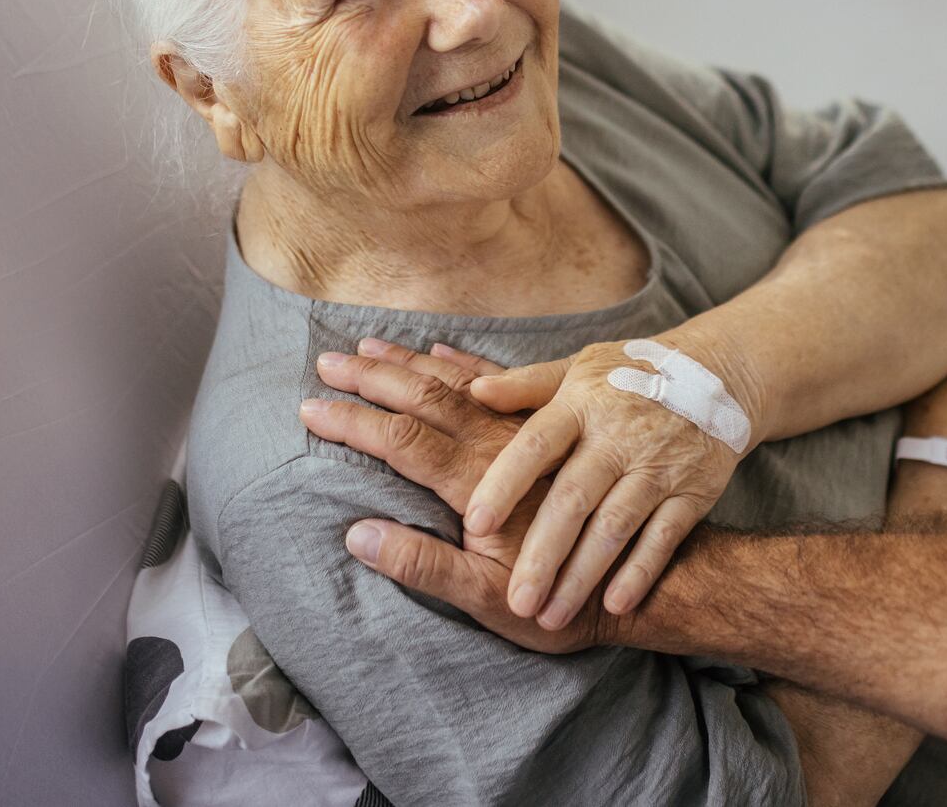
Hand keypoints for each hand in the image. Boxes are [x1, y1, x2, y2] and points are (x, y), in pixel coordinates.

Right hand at [298, 340, 610, 653]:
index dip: (352, 421)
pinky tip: (441, 350)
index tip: (309, 407)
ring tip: (367, 345)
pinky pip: (497, 382)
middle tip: (325, 362)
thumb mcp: (485, 600)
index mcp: (478, 481)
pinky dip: (461, 364)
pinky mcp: (546, 428)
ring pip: (457, 382)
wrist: (637, 577)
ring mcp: (523, 431)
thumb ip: (422, 566)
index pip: (400, 438)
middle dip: (371, 378)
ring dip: (408, 362)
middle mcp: (499, 444)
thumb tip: (358, 534)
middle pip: (424, 397)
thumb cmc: (556, 598)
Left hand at [460, 338, 746, 626]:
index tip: (474, 526)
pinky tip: (615, 605)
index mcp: (582, 404)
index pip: (537, 444)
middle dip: (543, 554)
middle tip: (516, 602)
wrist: (719, 373)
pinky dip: (640, 571)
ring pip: (615, 527)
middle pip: (574, 498)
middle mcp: (619, 436)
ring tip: (551, 617)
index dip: (506, 483)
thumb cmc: (631, 374)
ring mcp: (658, 466)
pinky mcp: (692, 491)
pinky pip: (664, 537)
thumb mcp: (580, 368)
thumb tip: (473, 392)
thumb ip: (526, 386)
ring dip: (583, 576)